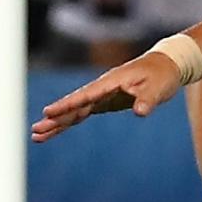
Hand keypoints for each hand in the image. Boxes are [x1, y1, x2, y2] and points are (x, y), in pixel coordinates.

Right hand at [32, 51, 182, 140]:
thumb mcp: (158, 88)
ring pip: (75, 111)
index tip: (48, 113)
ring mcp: (101, 95)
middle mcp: (101, 89)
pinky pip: (83, 113)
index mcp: (110, 82)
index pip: (85, 96)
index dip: (67, 105)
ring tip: (38, 136)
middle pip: (74, 106)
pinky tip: (56, 129)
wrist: (166, 66)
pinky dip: (70, 121)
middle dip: (55, 119)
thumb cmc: (162, 75)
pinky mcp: (105, 101)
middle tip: (35, 131)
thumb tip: (140, 112)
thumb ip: (147, 100)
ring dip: (58, 122)